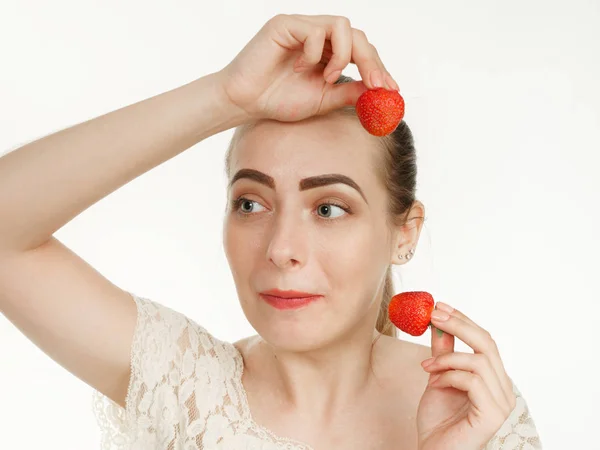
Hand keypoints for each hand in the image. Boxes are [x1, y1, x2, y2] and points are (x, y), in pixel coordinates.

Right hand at [216, 14, 398, 121]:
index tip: (390, 89)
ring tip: (328, 77)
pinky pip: (315, 31)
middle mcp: (318, 35)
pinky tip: (300, 69)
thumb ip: (349, 93)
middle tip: (376, 84)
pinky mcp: (285, 24)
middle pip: (357, 35)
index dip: (378, 67)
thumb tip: (378, 92)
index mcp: (328, 51)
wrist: (246, 103)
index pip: (361, 50)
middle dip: (371, 61)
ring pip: (342, 26)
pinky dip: (315, 52)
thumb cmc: (278, 100)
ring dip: (343, 55)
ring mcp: (302, 27)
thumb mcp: (323, 100)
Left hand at [416, 303, 516, 449]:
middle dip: (459, 324)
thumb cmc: (437, 422)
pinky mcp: (493, 415)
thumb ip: (443, 353)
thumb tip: (439, 323)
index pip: (485, 341)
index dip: (464, 320)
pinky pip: (473, 381)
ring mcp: (501, 403)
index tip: (440, 306)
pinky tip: (435, 383)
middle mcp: (503, 389)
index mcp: (493, 379)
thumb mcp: (438, 378)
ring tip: (427, 366)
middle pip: (488, 344)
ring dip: (448, 357)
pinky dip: (450, 376)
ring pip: (479, 360)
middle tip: (434, 314)